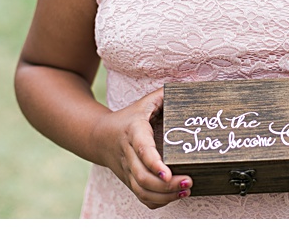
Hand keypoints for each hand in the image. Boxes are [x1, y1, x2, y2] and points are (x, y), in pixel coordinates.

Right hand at [94, 88, 186, 207]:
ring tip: (186, 190)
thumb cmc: (128, 118)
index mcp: (133, 132)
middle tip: (189, 181)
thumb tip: (187, 88)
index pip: (142, 150)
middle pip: (143, 178)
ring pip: (142, 191)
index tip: (168, 173)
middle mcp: (128, 155)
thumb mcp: (143, 103)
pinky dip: (159, 201)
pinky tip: (176, 196)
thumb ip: (163, 95)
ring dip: (165, 196)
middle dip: (167, 185)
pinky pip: (142, 198)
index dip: (154, 164)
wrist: (99, 136)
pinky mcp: (129, 181)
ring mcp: (127, 171)